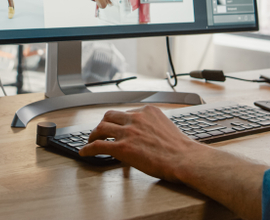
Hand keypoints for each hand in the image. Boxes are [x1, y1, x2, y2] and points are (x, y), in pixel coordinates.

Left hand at [81, 106, 202, 182]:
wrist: (185, 159)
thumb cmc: (181, 149)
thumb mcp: (167, 127)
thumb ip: (153, 126)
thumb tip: (146, 134)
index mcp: (147, 112)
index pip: (126, 113)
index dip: (118, 122)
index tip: (115, 127)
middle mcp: (136, 118)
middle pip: (109, 116)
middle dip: (102, 124)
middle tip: (100, 133)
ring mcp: (128, 132)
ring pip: (101, 128)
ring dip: (93, 135)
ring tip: (90, 141)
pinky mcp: (122, 148)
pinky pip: (98, 146)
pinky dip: (88, 149)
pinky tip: (84, 153)